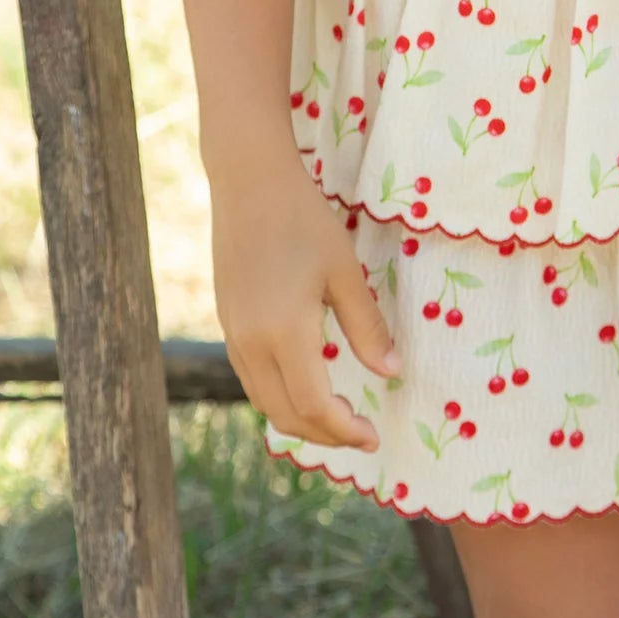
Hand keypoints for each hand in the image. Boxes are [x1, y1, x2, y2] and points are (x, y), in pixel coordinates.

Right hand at [210, 155, 399, 450]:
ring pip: (265, 401)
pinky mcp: (228, 323)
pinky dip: (280, 397)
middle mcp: (252, 343)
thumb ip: (367, 327)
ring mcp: (234, 335)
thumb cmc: (304, 219)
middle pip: (286, 414)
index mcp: (284, 332)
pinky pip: (252, 379)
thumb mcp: (345, 271)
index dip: (344, 429)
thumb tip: (390, 373)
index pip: (314, 405)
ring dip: (301, 420)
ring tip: (338, 417)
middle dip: (325, 434)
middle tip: (362, 433)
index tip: (373, 436)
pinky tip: (306, 387)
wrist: (248, 182)